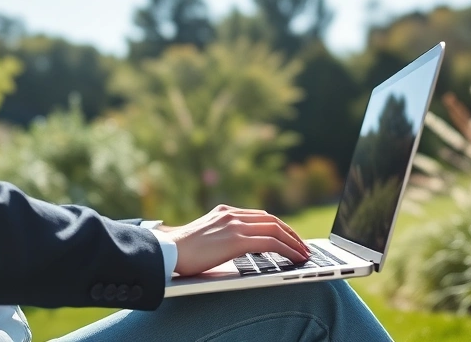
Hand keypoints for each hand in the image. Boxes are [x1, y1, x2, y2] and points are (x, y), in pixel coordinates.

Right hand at [162, 204, 309, 276]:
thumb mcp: (205, 235)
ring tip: (303, 253)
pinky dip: (287, 249)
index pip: (260, 216)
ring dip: (293, 242)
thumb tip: (237, 248)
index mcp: (224, 211)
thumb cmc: (181, 251)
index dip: (278, 226)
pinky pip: (270, 243)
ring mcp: (234, 224)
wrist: (167, 252)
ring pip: (275, 229)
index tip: (289, 237)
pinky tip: (294, 258)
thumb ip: (221, 235)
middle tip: (302, 245)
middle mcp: (231, 214)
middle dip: (290, 233)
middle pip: (271, 220)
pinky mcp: (235, 239)